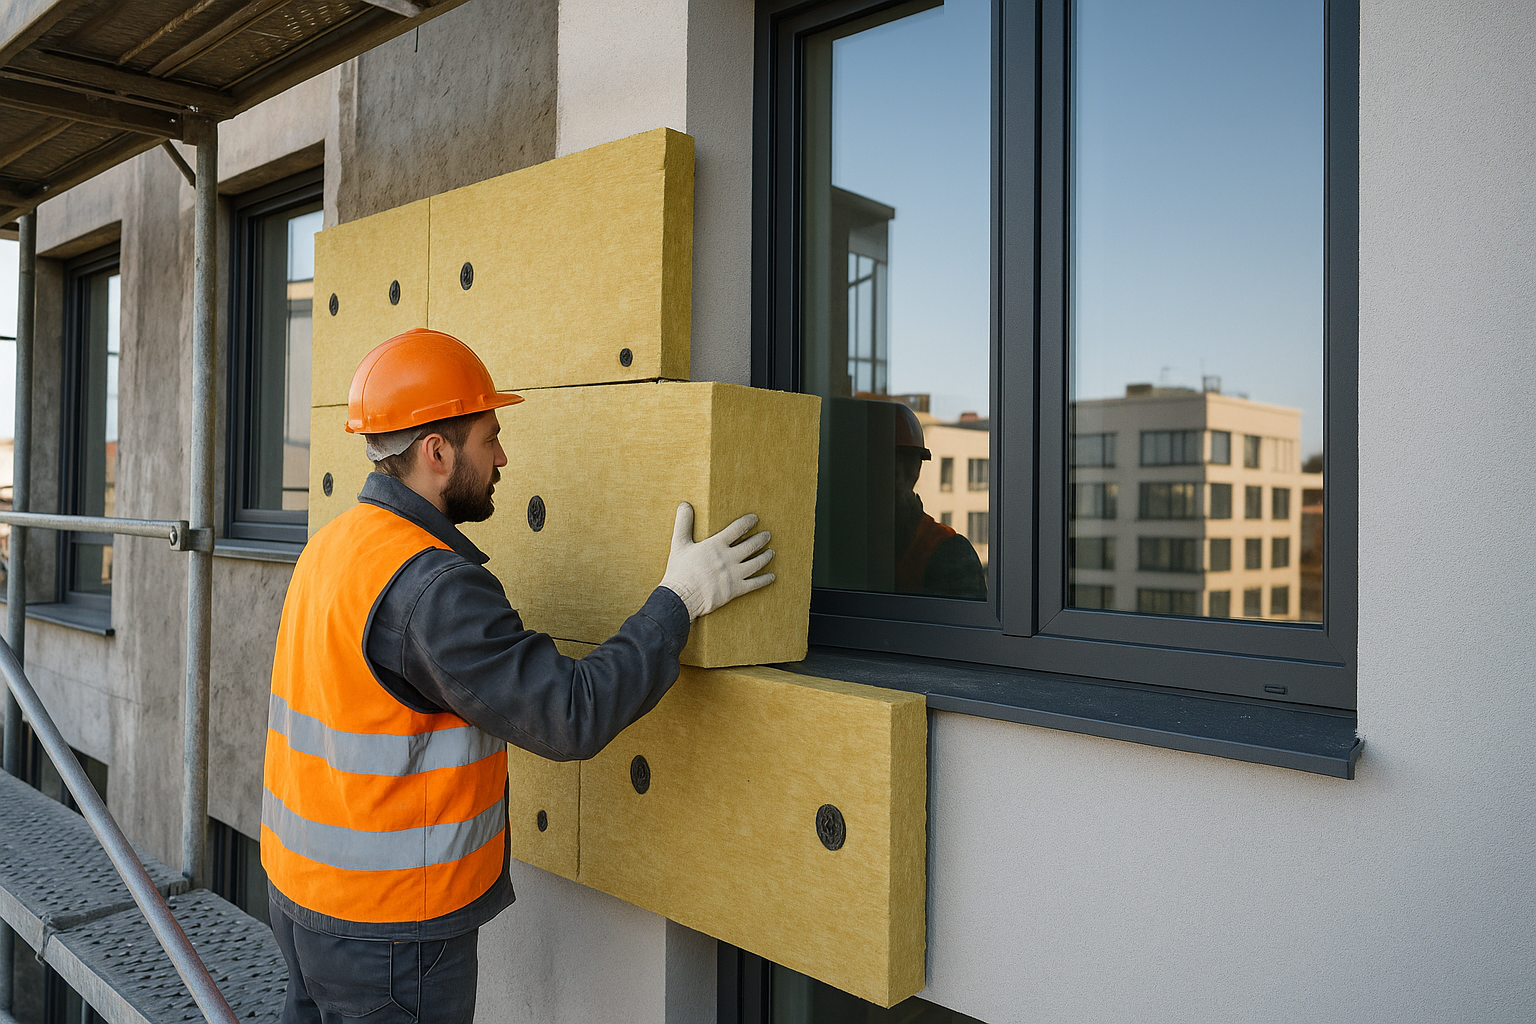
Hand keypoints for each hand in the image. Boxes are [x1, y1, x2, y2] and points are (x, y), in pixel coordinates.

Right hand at [658, 502, 775, 620]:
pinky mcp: (736, 589)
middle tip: (767, 535)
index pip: (737, 528)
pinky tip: (772, 576)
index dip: (748, 522)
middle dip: (761, 539)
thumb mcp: (679, 544)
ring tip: (771, 552)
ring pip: (756, 563)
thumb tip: (684, 504)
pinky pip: (755, 584)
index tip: (755, 519)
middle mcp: (729, 558)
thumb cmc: (680, 571)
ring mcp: (734, 574)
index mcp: (717, 545)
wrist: (682, 597)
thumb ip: (683, 523)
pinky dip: (765, 580)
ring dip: (765, 556)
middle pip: (751, 545)